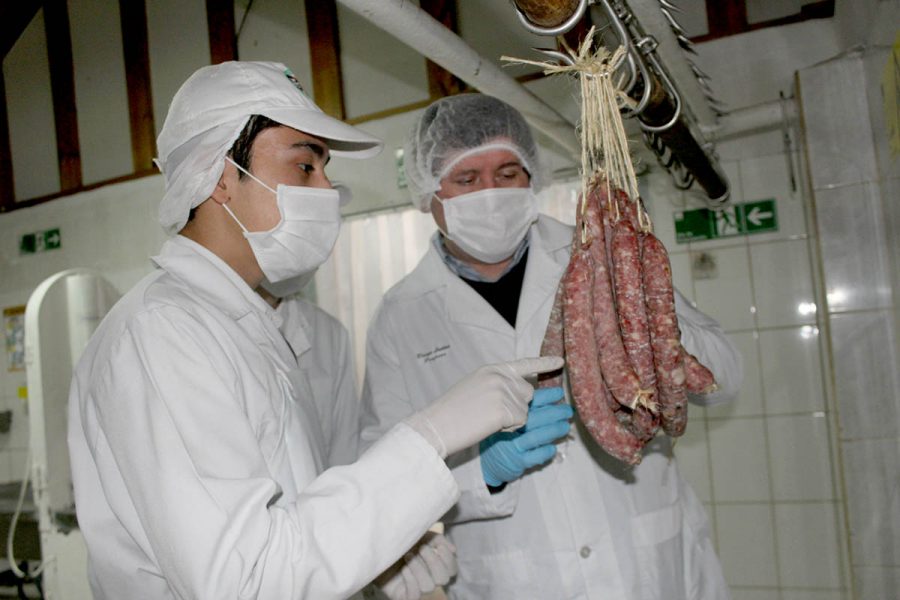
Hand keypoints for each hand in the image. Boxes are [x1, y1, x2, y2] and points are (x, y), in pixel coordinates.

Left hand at [376, 531, 456, 599]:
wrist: (375, 547)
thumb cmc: (399, 540)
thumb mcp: (420, 534)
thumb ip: (437, 539)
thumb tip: (453, 550)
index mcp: (434, 565)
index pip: (452, 570)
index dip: (448, 559)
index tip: (437, 545)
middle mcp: (428, 579)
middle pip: (444, 579)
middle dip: (433, 561)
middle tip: (420, 548)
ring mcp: (416, 589)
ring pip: (429, 586)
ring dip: (419, 568)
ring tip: (407, 556)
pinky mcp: (403, 596)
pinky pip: (415, 594)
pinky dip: (410, 579)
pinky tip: (403, 568)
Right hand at [404, 356, 563, 457]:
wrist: (437, 424)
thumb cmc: (451, 412)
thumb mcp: (475, 387)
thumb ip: (497, 385)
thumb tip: (523, 393)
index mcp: (492, 369)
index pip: (523, 364)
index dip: (543, 363)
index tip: (560, 361)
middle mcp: (501, 376)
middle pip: (528, 394)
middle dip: (517, 407)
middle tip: (488, 413)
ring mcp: (504, 391)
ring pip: (525, 411)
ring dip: (511, 420)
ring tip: (485, 419)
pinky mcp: (506, 408)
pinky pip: (521, 423)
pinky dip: (508, 429)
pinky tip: (489, 425)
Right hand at [480, 387, 572, 485]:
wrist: (489, 464)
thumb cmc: (502, 437)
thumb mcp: (507, 420)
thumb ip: (524, 410)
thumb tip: (553, 398)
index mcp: (507, 413)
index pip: (528, 402)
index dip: (545, 396)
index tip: (559, 393)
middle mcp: (508, 428)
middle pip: (534, 418)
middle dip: (554, 413)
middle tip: (568, 410)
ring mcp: (512, 445)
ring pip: (536, 437)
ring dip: (553, 430)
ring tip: (565, 426)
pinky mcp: (517, 461)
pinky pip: (535, 456)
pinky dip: (546, 451)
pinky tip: (553, 447)